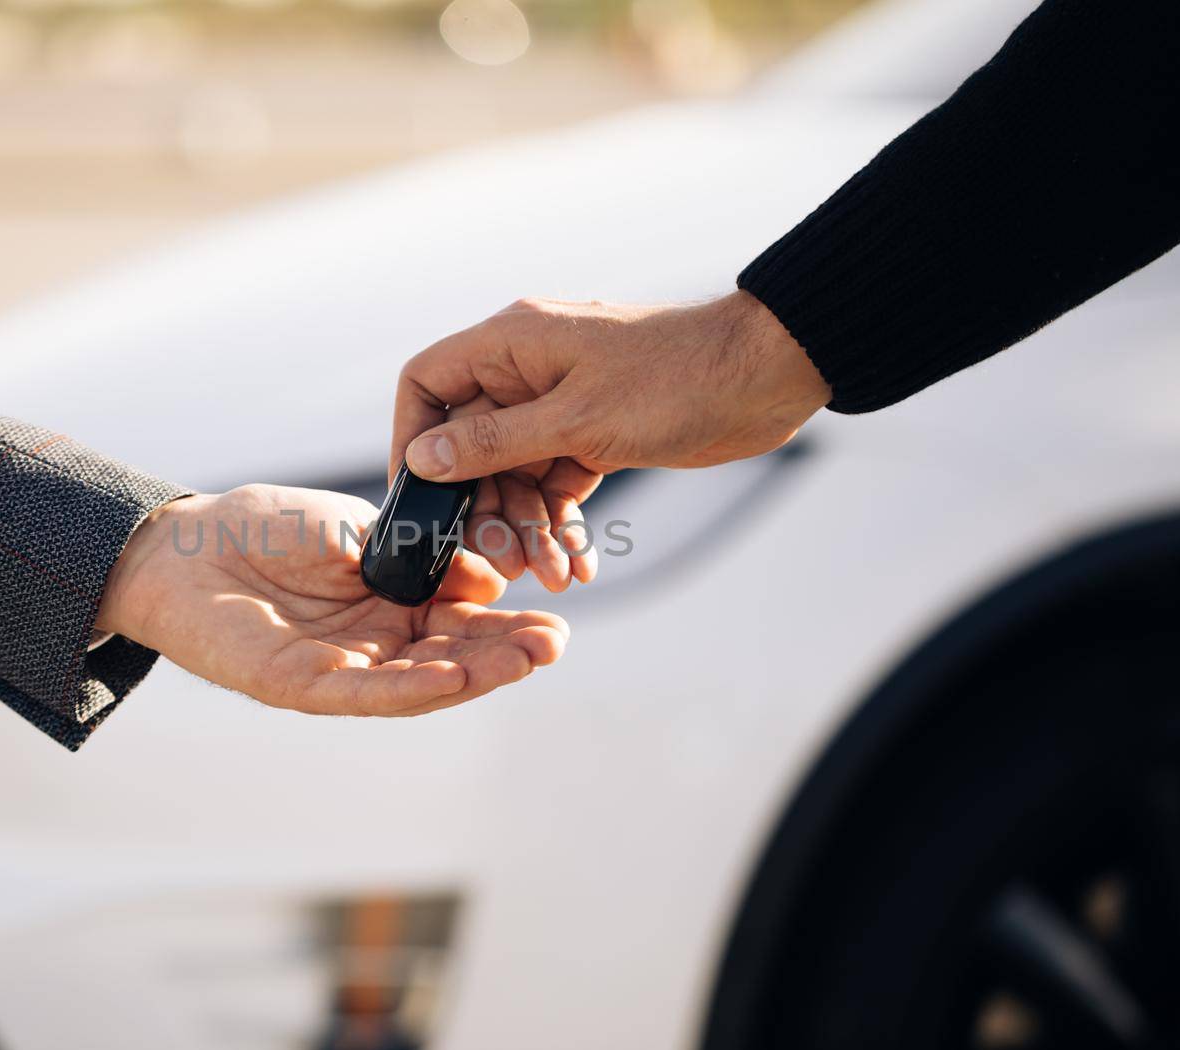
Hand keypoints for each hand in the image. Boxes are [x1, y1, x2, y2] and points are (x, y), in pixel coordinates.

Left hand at [96, 484, 567, 716]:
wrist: (182, 544)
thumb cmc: (261, 529)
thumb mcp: (356, 530)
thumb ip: (418, 555)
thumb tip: (488, 579)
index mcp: (388, 607)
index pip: (460, 623)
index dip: (506, 624)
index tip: (555, 616)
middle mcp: (371, 646)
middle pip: (451, 658)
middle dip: (505, 655)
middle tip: (555, 645)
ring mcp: (339, 670)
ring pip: (419, 682)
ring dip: (475, 675)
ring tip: (527, 659)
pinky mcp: (300, 686)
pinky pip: (365, 692)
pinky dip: (412, 687)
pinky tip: (455, 675)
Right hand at [390, 290, 829, 589]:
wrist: (767, 377)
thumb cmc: (676, 379)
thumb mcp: (576, 420)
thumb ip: (493, 442)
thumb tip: (423, 459)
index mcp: (511, 343)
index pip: (427, 381)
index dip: (412, 437)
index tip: (417, 497)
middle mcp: (527, 370)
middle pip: (471, 445)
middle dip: (486, 509)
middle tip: (504, 564)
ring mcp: (560, 403)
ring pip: (515, 475)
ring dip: (530, 528)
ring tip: (555, 577)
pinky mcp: (593, 433)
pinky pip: (556, 483)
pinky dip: (562, 523)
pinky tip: (577, 564)